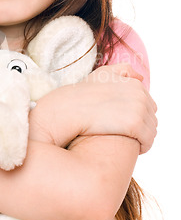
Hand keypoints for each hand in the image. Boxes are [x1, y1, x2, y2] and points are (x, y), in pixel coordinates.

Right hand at [29, 63, 156, 153]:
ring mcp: (137, 107)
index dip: (137, 117)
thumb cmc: (81, 96)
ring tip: (127, 143)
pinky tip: (131, 148)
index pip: (148, 105)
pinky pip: (148, 140)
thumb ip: (123, 71)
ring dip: (143, 138)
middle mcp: (139, 93)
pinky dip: (143, 146)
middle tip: (124, 136)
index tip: (123, 124)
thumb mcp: (102, 75)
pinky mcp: (134, 123)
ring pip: (152, 130)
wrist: (67, 110)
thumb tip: (141, 78)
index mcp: (134, 84)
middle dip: (141, 128)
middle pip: (152, 118)